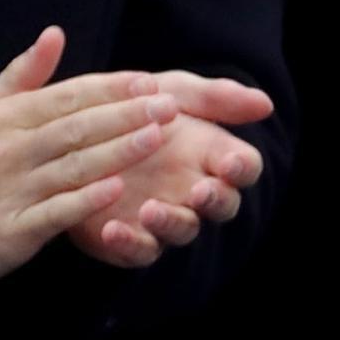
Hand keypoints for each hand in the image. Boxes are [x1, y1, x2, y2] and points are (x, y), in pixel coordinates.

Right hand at [0, 28, 176, 293]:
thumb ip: (20, 76)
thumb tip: (54, 35)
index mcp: (3, 118)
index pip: (65, 96)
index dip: (110, 88)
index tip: (150, 81)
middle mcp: (8, 149)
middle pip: (75, 127)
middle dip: (126, 114)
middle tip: (169, 106)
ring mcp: (10, 190)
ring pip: (72, 166)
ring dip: (116, 151)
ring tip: (157, 138)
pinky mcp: (12, 230)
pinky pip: (55, 212)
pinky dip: (86, 200)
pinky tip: (118, 190)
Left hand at [69, 72, 271, 267]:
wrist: (75, 129)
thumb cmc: (133, 107)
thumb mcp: (170, 91)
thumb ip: (213, 96)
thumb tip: (264, 103)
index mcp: (210, 156)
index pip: (243, 167)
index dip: (242, 167)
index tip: (229, 163)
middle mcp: (193, 190)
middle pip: (222, 205)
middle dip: (215, 200)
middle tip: (199, 191)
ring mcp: (163, 216)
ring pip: (183, 229)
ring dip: (171, 221)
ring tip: (150, 209)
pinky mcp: (129, 237)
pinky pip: (139, 249)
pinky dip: (130, 242)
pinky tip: (111, 229)